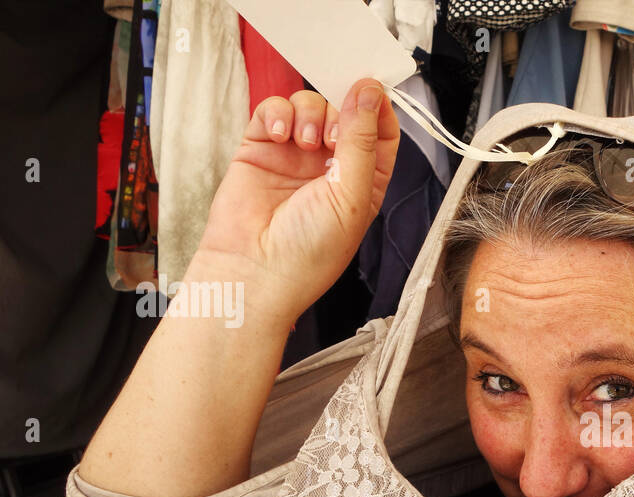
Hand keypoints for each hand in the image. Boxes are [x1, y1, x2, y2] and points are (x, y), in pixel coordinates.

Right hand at [194, 78, 399, 320]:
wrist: (254, 271)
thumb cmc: (309, 251)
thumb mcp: (351, 196)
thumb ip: (362, 141)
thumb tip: (370, 92)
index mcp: (364, 182)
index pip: (380, 132)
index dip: (378, 107)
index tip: (372, 88)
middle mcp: (330, 167)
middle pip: (345, 112)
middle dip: (341, 110)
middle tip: (332, 134)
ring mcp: (294, 156)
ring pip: (310, 106)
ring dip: (310, 114)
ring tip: (304, 143)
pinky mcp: (260, 148)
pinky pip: (273, 111)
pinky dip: (277, 113)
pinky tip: (278, 135)